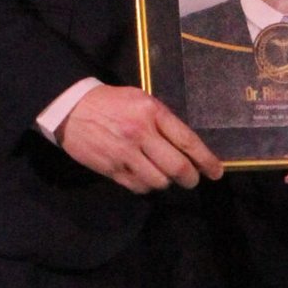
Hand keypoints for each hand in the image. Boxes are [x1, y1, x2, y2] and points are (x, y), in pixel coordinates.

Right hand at [59, 84, 222, 192]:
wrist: (71, 108)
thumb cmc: (111, 102)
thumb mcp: (140, 100)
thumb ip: (163, 121)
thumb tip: (187, 146)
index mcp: (152, 112)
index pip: (187, 141)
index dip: (206, 160)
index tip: (216, 172)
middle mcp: (140, 133)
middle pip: (177, 167)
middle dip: (190, 178)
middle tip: (191, 180)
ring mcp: (125, 153)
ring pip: (159, 181)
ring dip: (166, 182)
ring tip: (163, 174)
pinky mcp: (111, 169)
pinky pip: (139, 187)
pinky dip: (146, 186)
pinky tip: (145, 177)